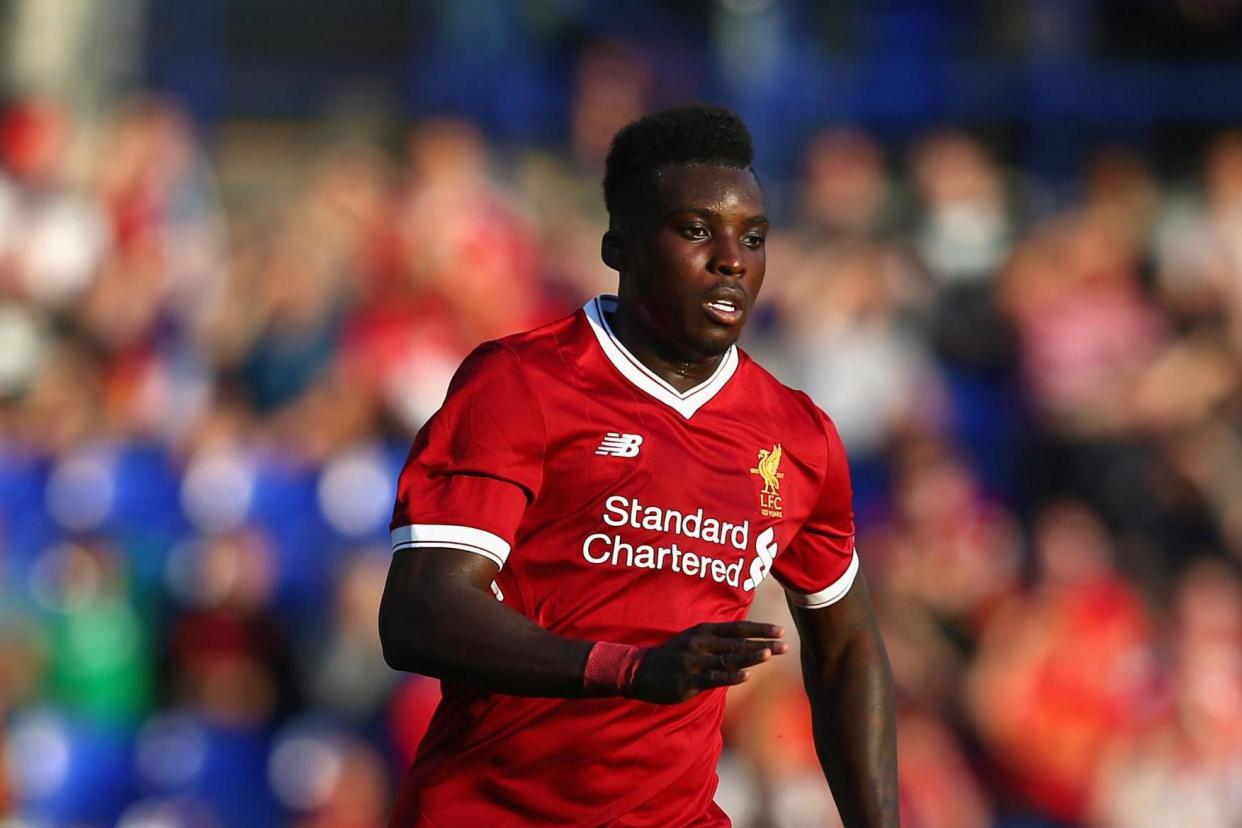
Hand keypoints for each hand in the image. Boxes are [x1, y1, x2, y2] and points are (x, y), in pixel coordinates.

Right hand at [628, 621, 787, 703]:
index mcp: (704, 631)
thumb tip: (749, 639)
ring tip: (768, 654)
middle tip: (785, 646)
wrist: (643, 671)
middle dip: (763, 644)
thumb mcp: (696, 639)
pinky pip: (714, 678)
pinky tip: (746, 676)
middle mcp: (701, 643)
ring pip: (728, 658)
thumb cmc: (676, 655)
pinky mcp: (690, 680)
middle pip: (738, 643)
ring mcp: (695, 661)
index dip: (760, 628)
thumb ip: (719, 639)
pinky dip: (731, 676)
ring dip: (750, 656)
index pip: (738, 628)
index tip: (780, 630)